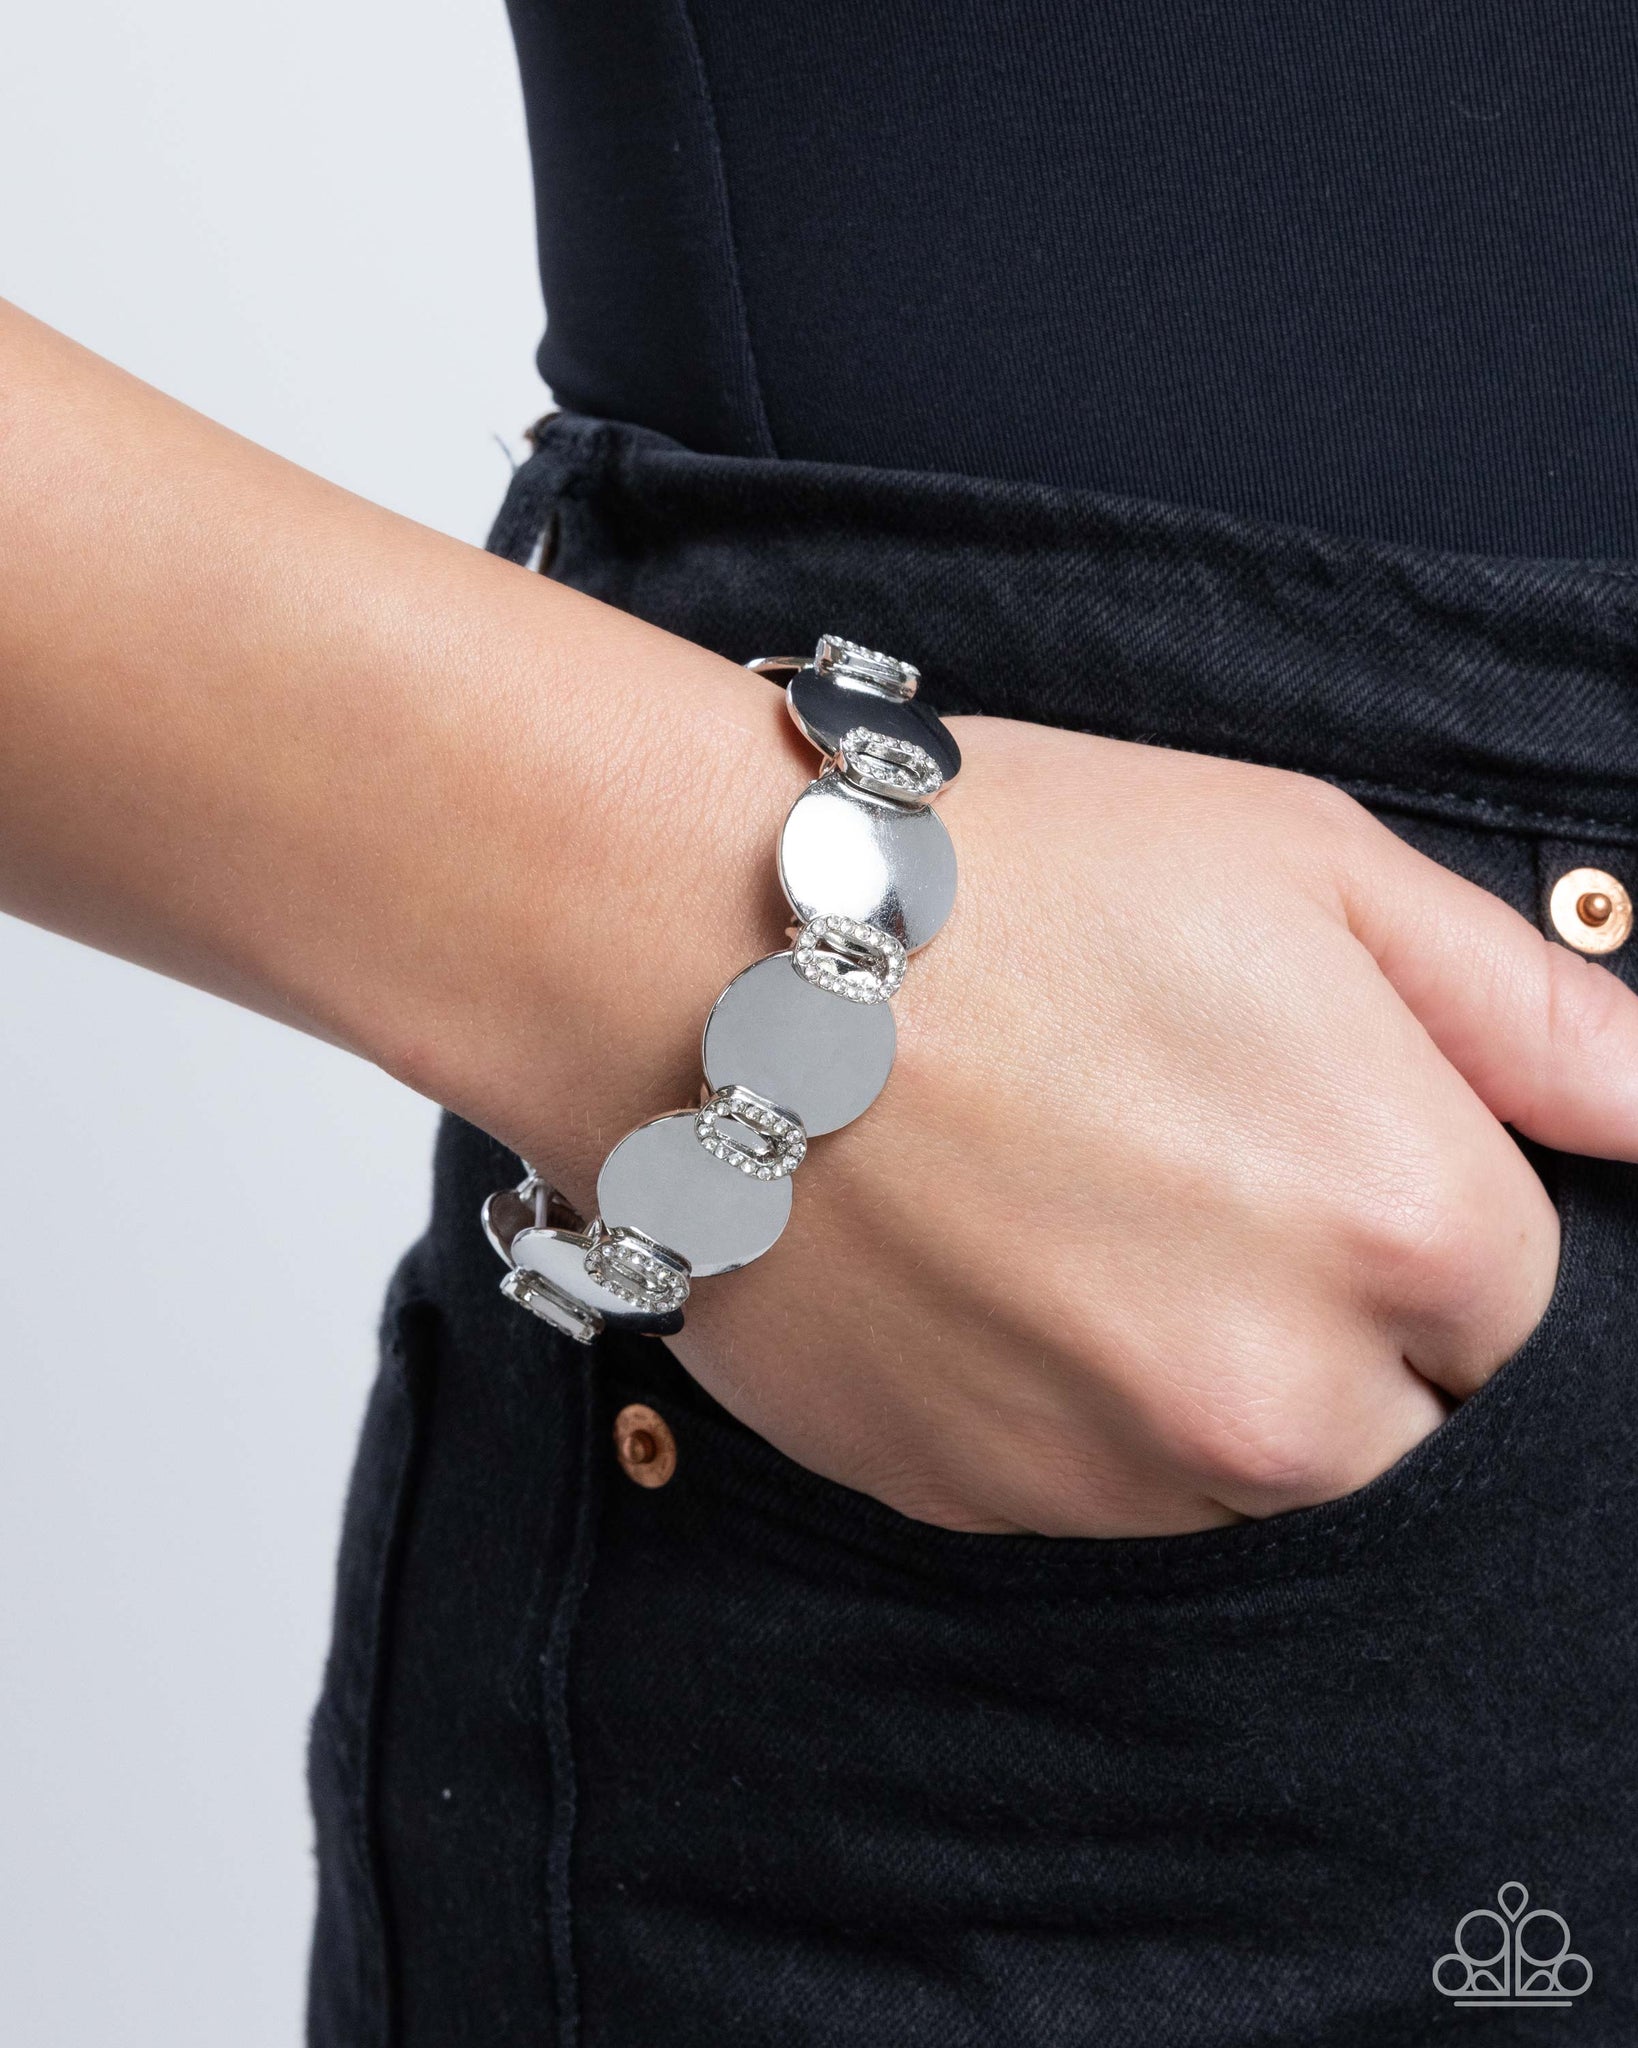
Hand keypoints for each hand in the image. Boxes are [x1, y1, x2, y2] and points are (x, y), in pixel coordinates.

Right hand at [6, 308, 1630, 1538]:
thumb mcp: (1304, 862)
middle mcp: (1277, 1401)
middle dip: (1313, 1304)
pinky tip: (964, 1251)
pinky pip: (1073, 1481)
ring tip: (1045, 1193)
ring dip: (1178, 1363)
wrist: (693, 941)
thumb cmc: (999, 871)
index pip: (1499, 1298)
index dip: (1395, 1187)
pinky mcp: (965, 1499)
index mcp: (1404, 1231)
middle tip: (1157, 1150)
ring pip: (1224, 1463)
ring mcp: (1108, 1473)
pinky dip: (1047, 1396)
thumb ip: (1524, 1012)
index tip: (1281, 1108)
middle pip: (1379, 1410)